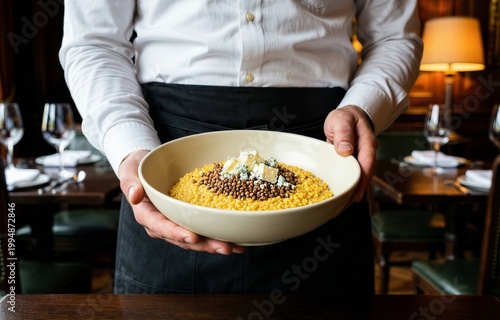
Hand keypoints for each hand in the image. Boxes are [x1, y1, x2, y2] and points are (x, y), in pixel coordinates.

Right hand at [118, 149, 244, 254]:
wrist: (146, 167)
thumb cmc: (137, 168)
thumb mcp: (130, 171)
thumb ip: (130, 183)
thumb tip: (134, 196)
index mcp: (146, 216)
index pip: (161, 227)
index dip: (177, 233)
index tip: (193, 237)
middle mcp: (161, 225)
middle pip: (183, 239)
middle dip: (204, 245)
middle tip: (225, 247)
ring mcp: (175, 224)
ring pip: (196, 239)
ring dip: (215, 244)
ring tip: (236, 247)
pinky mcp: (187, 220)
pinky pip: (202, 230)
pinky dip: (218, 235)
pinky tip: (237, 240)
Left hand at [324, 105, 376, 202]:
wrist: (348, 117)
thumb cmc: (345, 117)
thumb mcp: (342, 119)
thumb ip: (343, 133)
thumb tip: (346, 150)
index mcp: (367, 144)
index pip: (367, 164)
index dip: (362, 180)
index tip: (355, 194)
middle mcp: (365, 155)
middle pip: (362, 178)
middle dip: (353, 194)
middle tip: (340, 208)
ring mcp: (358, 162)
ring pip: (356, 181)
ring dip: (347, 195)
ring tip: (335, 210)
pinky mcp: (350, 166)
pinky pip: (348, 178)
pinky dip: (343, 188)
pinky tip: (334, 200)